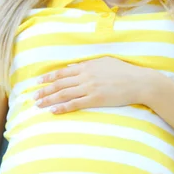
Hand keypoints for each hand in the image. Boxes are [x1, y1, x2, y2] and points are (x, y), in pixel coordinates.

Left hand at [34, 57, 161, 113]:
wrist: (140, 82)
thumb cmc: (124, 72)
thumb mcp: (105, 63)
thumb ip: (88, 65)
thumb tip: (74, 67)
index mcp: (87, 67)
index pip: (63, 72)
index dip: (49, 77)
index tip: (38, 81)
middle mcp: (86, 76)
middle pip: (60, 84)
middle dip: (44, 90)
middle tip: (33, 96)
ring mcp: (90, 88)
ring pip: (64, 94)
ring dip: (49, 99)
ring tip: (39, 105)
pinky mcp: (96, 99)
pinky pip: (75, 104)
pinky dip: (62, 107)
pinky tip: (53, 111)